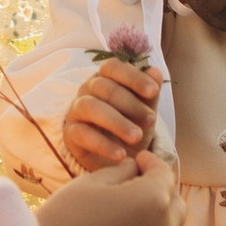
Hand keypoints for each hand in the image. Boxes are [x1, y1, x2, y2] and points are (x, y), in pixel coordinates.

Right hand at [37, 153, 178, 225]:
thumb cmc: (65, 218)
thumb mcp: (91, 182)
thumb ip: (121, 171)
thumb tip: (134, 169)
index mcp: (154, 202)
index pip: (164, 174)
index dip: (151, 163)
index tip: (138, 161)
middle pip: (175, 207)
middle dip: (160, 194)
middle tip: (135, 190)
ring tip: (121, 224)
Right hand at [61, 53, 163, 172]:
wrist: (119, 158)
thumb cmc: (131, 126)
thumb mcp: (145, 111)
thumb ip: (150, 93)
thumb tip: (156, 72)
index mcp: (105, 77)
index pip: (113, 67)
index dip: (133, 77)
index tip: (153, 91)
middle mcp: (87, 89)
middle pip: (104, 87)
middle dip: (131, 104)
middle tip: (151, 121)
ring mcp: (76, 110)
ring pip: (91, 107)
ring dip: (116, 122)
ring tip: (136, 137)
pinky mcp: (70, 133)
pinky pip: (83, 134)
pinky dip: (103, 145)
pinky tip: (121, 155)